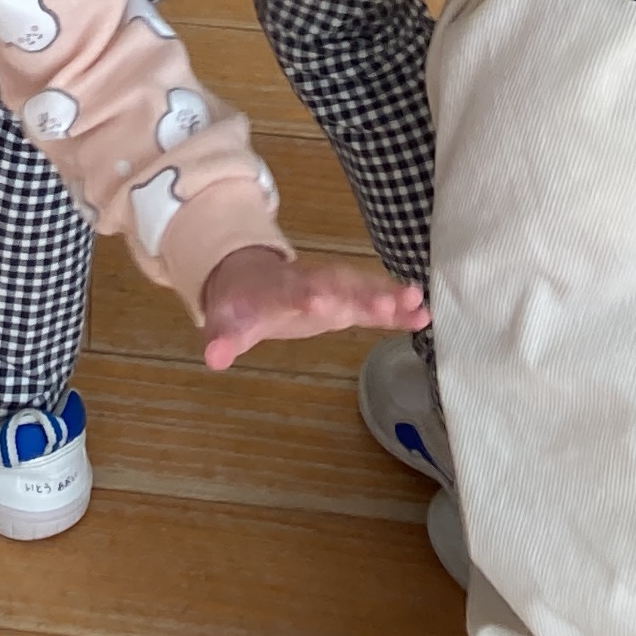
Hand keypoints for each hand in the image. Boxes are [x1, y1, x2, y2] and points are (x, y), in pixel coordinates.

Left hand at [200, 241, 428, 368]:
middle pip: (340, 286)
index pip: (296, 290)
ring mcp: (333, 289)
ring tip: (418, 305)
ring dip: (388, 297)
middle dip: (365, 294)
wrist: (250, 277)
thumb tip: (213, 358)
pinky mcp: (347, 300)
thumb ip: (222, 338)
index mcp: (280, 289)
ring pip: (362, 289)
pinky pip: (373, 303)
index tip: (325, 301)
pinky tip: (423, 315)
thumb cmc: (241, 303)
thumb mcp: (227, 322)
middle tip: (396, 301)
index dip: (309, 294)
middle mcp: (312, 283)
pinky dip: (395, 308)